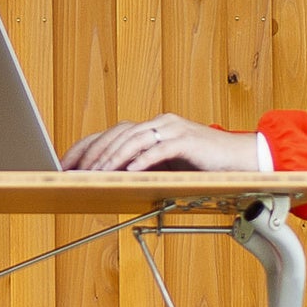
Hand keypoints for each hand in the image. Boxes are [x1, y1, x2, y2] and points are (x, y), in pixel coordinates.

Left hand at [62, 113, 255, 172]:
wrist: (243, 160)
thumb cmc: (204, 166)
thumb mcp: (167, 167)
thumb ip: (142, 168)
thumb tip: (111, 182)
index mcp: (150, 128)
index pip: (109, 134)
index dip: (85, 148)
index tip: (63, 164)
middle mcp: (159, 123)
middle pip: (117, 134)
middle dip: (93, 154)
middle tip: (74, 172)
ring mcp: (173, 129)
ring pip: (134, 140)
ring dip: (113, 158)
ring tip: (96, 174)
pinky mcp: (187, 140)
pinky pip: (160, 149)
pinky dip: (143, 160)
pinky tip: (130, 172)